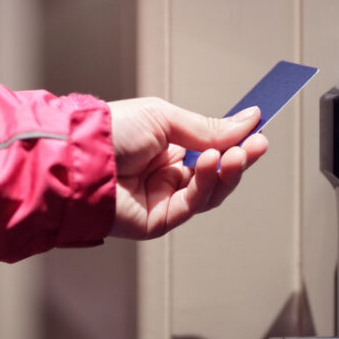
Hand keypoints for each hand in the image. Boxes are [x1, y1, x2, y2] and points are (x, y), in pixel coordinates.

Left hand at [107, 97, 267, 239]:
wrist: (80, 158)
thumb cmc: (109, 132)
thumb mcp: (164, 118)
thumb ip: (207, 127)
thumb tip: (247, 120)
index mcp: (165, 145)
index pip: (211, 146)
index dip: (235, 140)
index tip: (258, 129)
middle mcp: (165, 172)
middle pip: (216, 172)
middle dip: (239, 158)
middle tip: (258, 144)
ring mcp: (162, 197)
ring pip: (210, 191)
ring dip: (228, 172)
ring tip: (236, 154)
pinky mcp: (158, 220)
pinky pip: (193, 204)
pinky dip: (207, 184)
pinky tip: (211, 163)